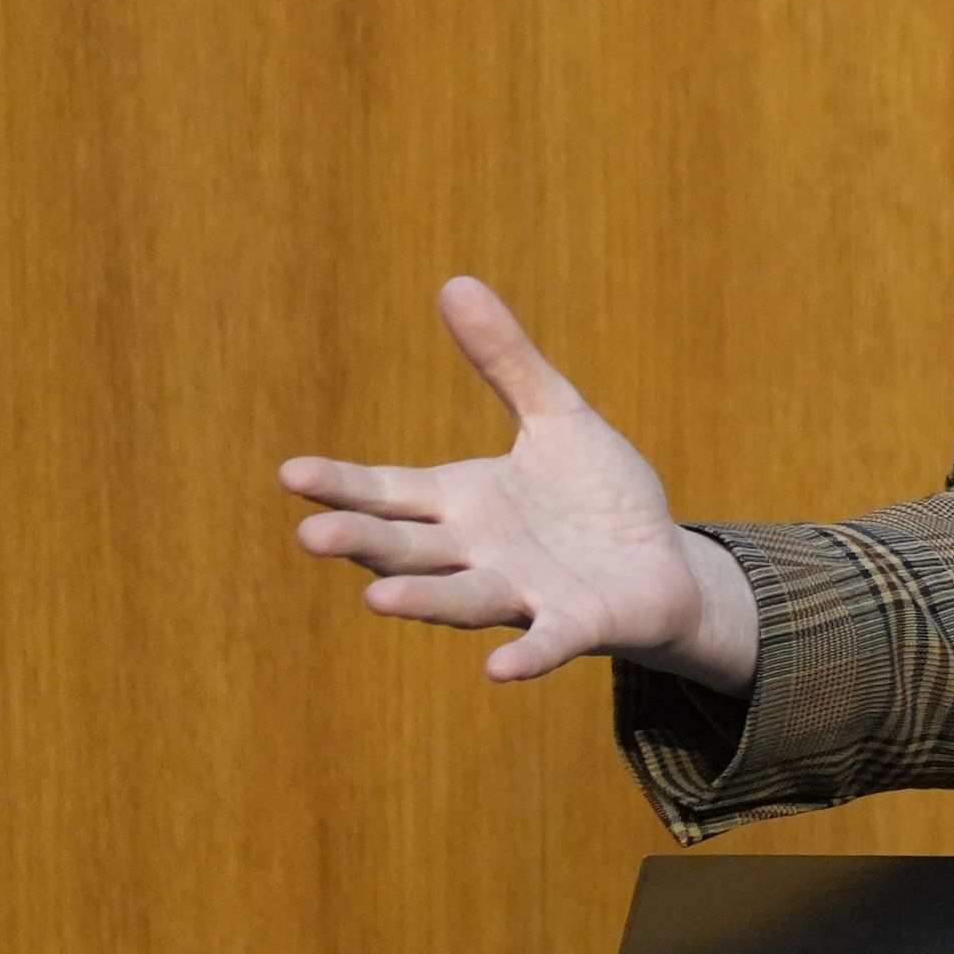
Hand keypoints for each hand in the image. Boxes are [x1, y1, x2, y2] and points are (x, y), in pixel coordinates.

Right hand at [277, 277, 759, 689]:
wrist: (662, 566)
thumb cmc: (596, 498)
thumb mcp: (556, 417)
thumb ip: (507, 361)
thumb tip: (454, 282)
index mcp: (462, 504)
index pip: (388, 493)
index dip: (343, 486)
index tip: (290, 473)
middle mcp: (478, 554)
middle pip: (408, 549)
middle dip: (362, 543)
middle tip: (310, 535)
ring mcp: (523, 593)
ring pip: (462, 598)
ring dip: (422, 601)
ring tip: (376, 600)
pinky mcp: (577, 624)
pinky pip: (546, 641)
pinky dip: (525, 655)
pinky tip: (500, 671)